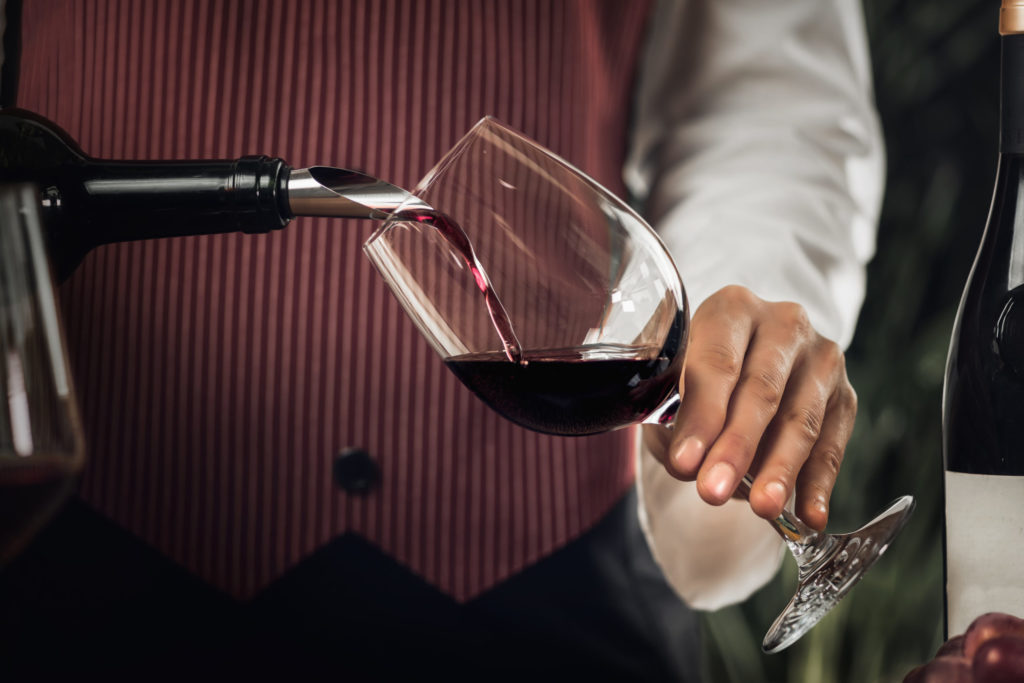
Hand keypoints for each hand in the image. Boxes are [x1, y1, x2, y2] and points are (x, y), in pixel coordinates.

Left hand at [658, 285, 856, 529]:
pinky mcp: (845, 394)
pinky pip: (833, 444)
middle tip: (714, 492)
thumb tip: (690, 467)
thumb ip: (675, 420)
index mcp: (732, 308)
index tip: (684, 462)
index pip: (717, 363)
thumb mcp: (673, 385)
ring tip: (762, 508)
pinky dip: (819, 483)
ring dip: (780, 469)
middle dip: (736, 447)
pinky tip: (810, 515)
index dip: (701, 416)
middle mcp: (783, 324)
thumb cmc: (697, 375)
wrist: (747, 360)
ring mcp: (821, 357)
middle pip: (761, 390)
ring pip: (801, 420)